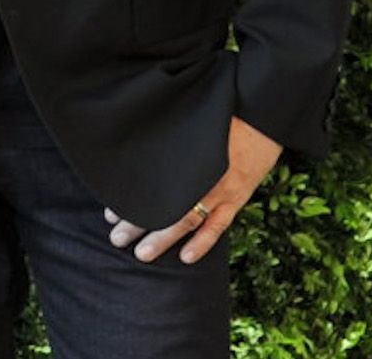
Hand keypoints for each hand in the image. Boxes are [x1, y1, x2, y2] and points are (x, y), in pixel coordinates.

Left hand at [104, 116, 283, 263]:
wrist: (261, 115)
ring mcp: (220, 188)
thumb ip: (166, 141)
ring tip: (141, 254)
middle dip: (137, 223)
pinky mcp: (238, 196)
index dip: (129, 199)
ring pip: (187, 219)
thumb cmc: (220, 115)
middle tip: (116, 239)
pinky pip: (219, 224)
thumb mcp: (187, 124)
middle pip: (163, 203)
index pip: (148, 182)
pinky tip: (186, 257)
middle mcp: (198, 174)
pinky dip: (203, 242)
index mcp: (182, 155)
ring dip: (163, 238)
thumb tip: (136, 149)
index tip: (110, 213)